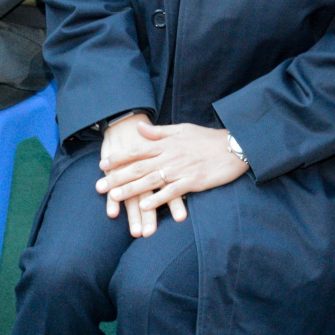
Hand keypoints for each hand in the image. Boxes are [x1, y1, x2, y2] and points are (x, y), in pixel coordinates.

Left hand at [96, 120, 248, 236]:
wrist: (234, 146)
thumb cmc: (207, 138)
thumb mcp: (182, 129)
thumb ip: (159, 131)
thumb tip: (139, 128)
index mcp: (167, 143)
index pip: (137, 150)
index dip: (119, 157)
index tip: (102, 164)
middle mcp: (170, 156)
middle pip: (139, 168)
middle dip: (117, 177)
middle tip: (99, 186)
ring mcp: (181, 169)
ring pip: (151, 181)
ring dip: (131, 190)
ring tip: (115, 197)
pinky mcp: (192, 181)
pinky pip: (172, 192)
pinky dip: (158, 199)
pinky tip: (145, 206)